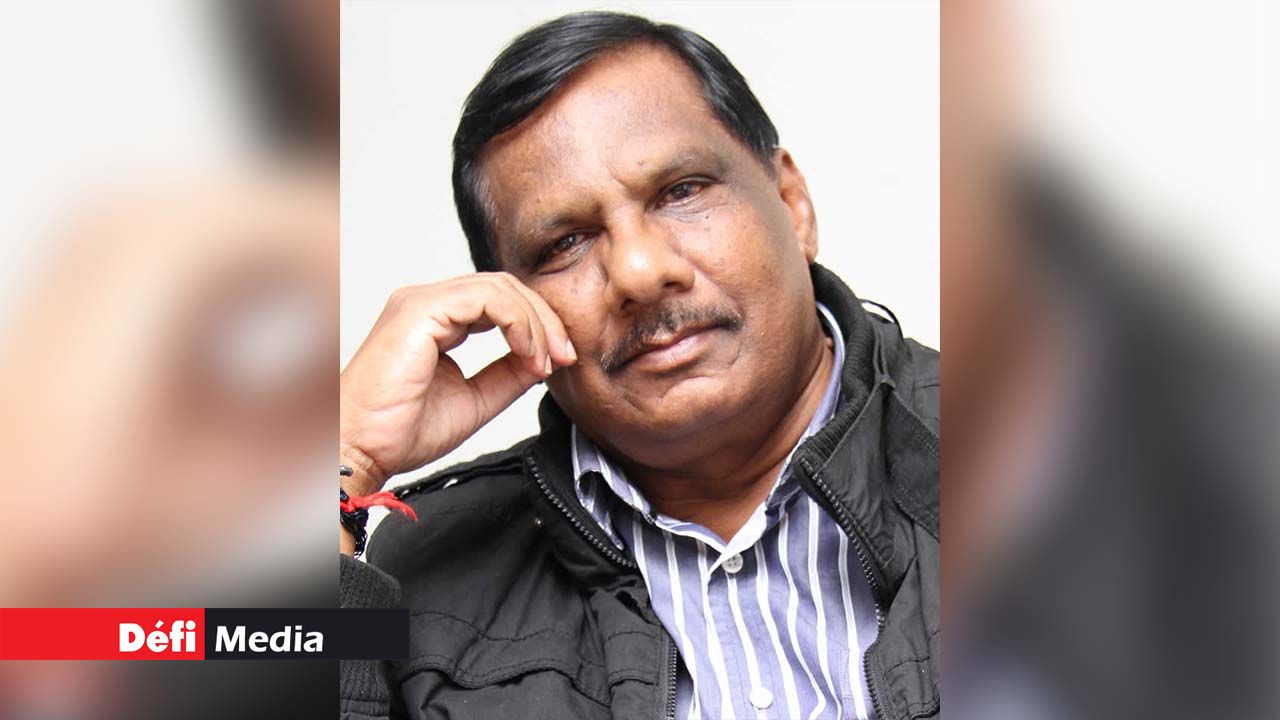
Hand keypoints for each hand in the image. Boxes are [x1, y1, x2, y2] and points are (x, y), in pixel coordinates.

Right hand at [339, 272, 575, 495]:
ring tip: (547, 359)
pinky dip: (518, 323)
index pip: (500, 301)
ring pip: (500, 287)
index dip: (537, 325)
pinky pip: (487, 298)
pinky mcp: (419, 311)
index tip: (559, 360)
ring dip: (535, 322)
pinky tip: (528, 352)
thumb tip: (545, 359)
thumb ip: (508, 375)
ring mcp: (420, 302)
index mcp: (436, 320)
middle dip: (544, 319)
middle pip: (505, 286)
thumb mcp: (475, 400)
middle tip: (565, 356)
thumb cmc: (398, 432)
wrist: (361, 450)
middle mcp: (426, 303)